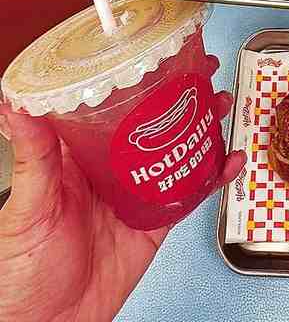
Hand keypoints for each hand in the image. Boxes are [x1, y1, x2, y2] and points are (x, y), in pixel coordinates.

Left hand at [0, 94, 244, 321]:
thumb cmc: (24, 270)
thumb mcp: (28, 206)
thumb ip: (30, 157)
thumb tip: (12, 104)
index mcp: (81, 156)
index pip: (114, 106)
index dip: (141, 78)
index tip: (160, 55)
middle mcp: (114, 168)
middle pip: (156, 122)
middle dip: (184, 96)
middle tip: (204, 74)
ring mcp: (140, 193)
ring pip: (180, 150)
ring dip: (205, 127)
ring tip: (221, 106)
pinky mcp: (158, 220)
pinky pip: (193, 192)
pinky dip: (216, 175)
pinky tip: (230, 162)